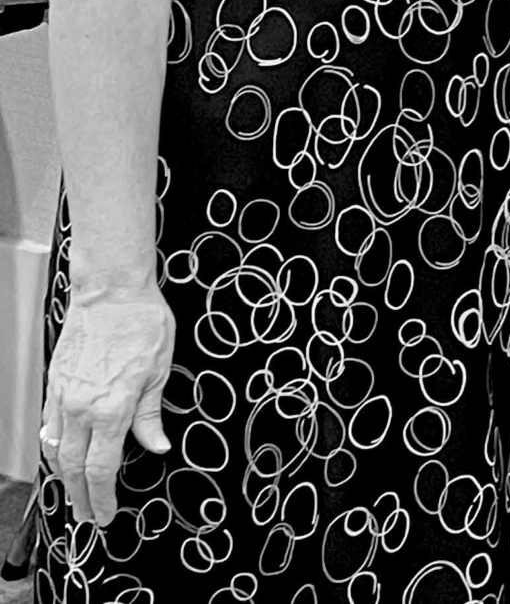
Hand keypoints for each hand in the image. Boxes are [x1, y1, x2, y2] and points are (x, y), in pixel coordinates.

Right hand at [41, 283, 174, 525]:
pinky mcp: (54, 384)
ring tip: (75, 496)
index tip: (107, 514)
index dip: (104, 497)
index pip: (102, 468)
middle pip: (75, 468)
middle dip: (82, 498)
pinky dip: (55, 448)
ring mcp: (63, 397)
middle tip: (89, 517)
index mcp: (113, 408)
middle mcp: (82, 408)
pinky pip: (50, 426)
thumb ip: (152, 414)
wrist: (111, 291)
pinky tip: (62, 456)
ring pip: (57, 451)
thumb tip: (157, 446)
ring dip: (65, 478)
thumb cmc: (142, 321)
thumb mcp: (160, 369)